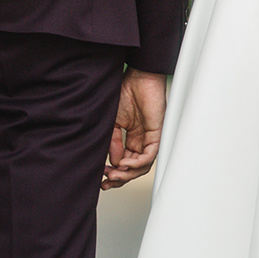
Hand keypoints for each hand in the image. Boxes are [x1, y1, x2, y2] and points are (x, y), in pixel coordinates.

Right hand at [102, 70, 165, 189]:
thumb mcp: (113, 122)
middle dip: (119, 178)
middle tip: (107, 181)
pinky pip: (149, 155)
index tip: (102, 176)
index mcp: (132, 138)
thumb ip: (112, 142)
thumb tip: (112, 161)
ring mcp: (150, 138)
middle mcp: (142, 140)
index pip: (125, 162)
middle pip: (134, 168)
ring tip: (114, 174)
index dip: (114, 172)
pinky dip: (137, 163)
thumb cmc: (126, 92)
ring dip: (127, 173)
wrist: (138, 76)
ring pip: (142, 166)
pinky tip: (124, 164)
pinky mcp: (156, 133)